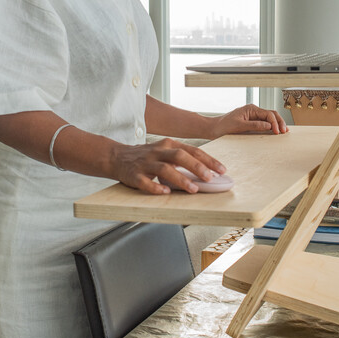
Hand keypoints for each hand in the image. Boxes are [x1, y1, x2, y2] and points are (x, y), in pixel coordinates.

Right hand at [111, 137, 226, 194]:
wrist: (116, 157)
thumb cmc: (146, 157)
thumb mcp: (165, 152)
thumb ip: (182, 159)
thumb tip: (207, 171)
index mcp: (168, 145)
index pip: (192, 151)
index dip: (208, 160)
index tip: (222, 170)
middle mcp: (158, 151)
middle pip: (180, 156)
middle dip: (197, 167)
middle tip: (210, 178)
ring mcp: (145, 163)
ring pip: (165, 169)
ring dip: (180, 179)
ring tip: (193, 189)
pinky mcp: (134, 175)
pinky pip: (145, 182)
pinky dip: (155, 187)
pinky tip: (165, 192)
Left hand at [208, 104, 288, 137]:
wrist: (213, 128)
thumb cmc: (223, 126)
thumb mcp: (239, 126)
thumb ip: (254, 125)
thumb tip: (269, 125)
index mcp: (251, 109)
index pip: (268, 114)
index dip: (275, 122)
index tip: (277, 132)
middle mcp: (253, 111)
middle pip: (271, 114)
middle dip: (279, 122)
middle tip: (285, 131)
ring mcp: (253, 116)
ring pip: (269, 118)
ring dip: (277, 124)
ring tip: (283, 131)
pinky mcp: (251, 122)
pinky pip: (264, 123)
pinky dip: (271, 126)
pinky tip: (275, 131)